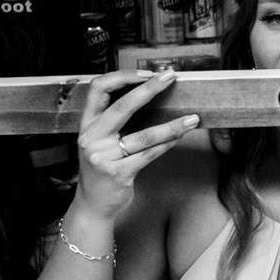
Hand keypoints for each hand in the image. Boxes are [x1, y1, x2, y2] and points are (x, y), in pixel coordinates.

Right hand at [74, 70, 198, 218]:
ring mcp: (103, 157)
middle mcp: (91, 138)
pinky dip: (167, 144)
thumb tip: (145, 95)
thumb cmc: (101, 169)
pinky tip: (180, 136)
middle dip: (149, 89)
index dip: (122, 77)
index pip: (97, 88)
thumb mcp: (97, 142)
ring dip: (172, 125)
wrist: (92, 206)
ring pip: (143, 135)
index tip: (145, 73)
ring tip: (192, 118)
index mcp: (86, 125)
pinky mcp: (118, 174)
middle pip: (122, 106)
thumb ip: (112, 121)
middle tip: (170, 78)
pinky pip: (149, 154)